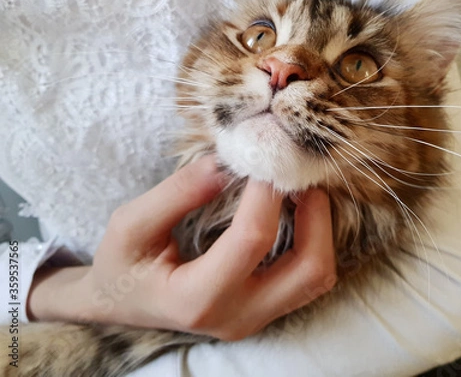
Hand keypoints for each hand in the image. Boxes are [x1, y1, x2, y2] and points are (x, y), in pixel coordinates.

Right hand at [27, 156, 335, 339]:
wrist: (121, 303)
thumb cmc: (122, 265)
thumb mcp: (131, 224)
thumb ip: (179, 192)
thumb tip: (228, 163)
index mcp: (197, 299)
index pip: (252, 240)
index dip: (265, 193)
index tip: (264, 159)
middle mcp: (237, 316)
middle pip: (308, 270)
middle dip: (316, 216)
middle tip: (300, 177)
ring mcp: (256, 318)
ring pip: (317, 278)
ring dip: (321, 230)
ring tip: (300, 191)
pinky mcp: (265, 310)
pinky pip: (307, 278)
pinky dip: (313, 241)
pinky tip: (295, 212)